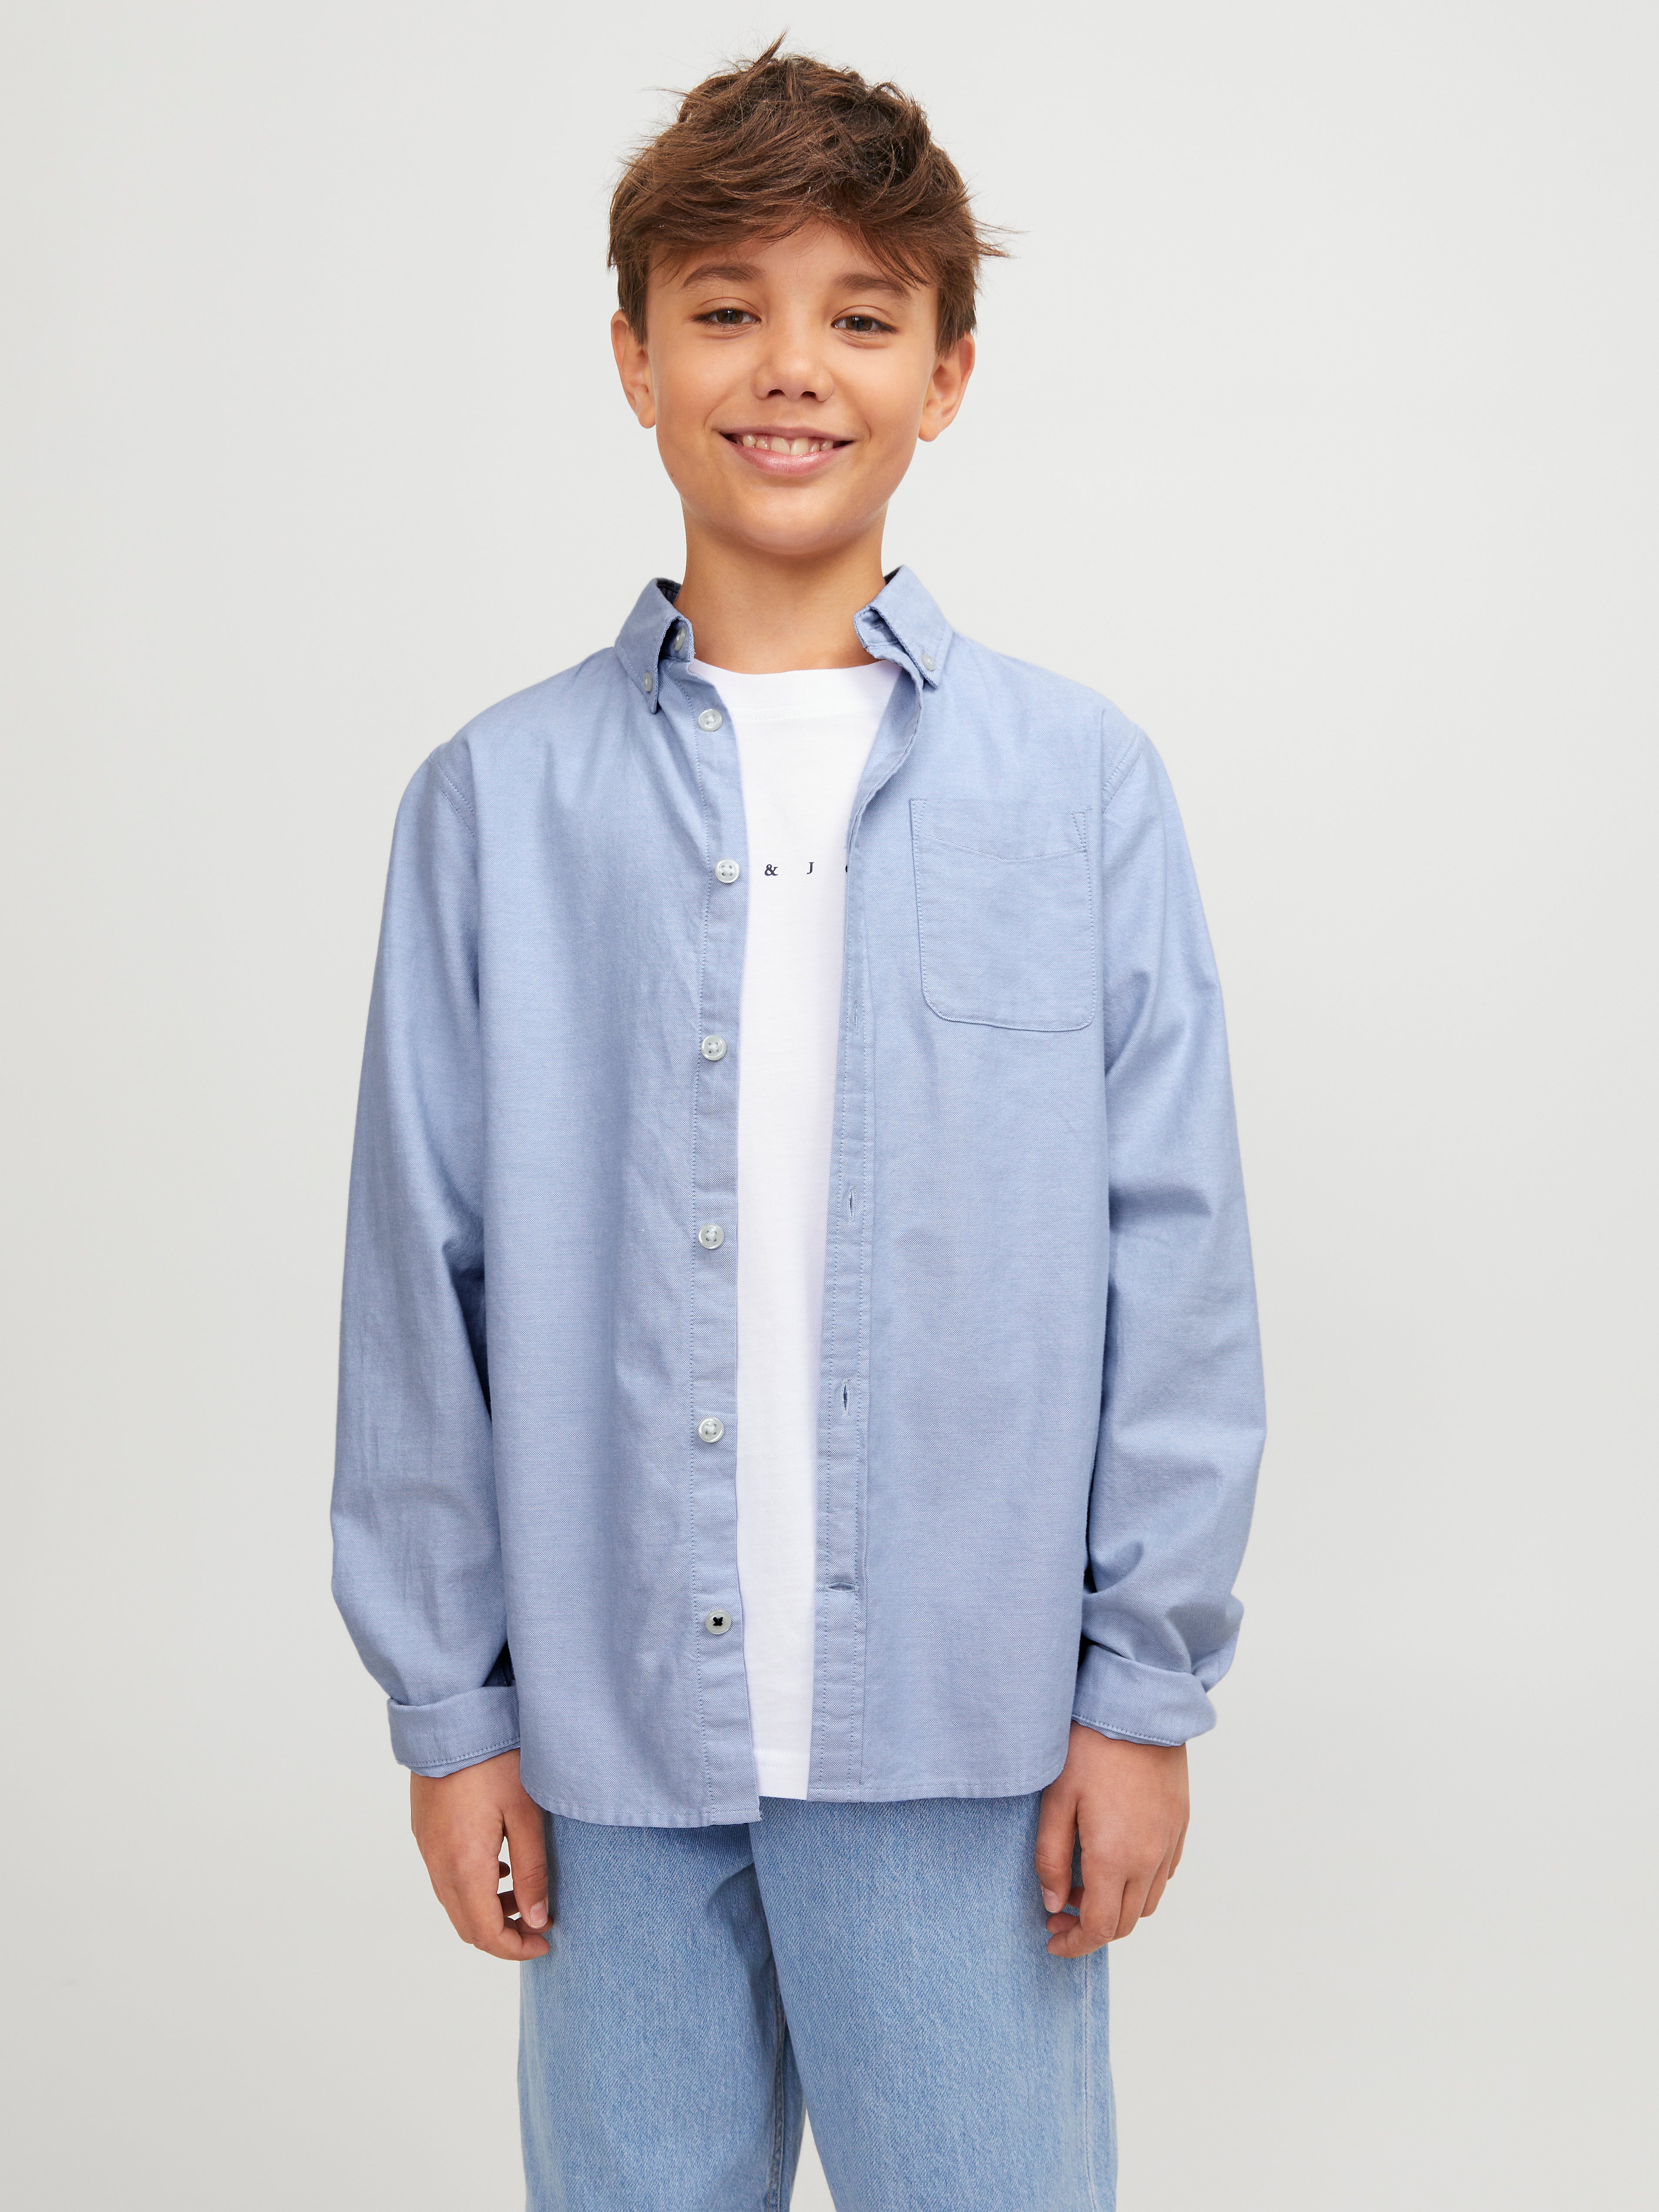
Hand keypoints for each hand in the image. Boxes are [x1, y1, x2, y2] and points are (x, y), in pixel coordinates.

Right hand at [409, 1748, 550, 1959]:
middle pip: (466, 1925)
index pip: (486, 1933)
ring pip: (454, 1903)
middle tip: (538, 1924)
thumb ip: (532, 1871)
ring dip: (486, 1911)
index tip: (546, 1942)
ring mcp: (426, 1848)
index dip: (516, 1948)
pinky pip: (444, 1877)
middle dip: (502, 1935)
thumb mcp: (526, 1813)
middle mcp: (438, 1863)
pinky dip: (471, 1887)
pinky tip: (498, 1865)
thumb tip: (539, 1919)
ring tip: (522, 1893)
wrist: (451, 1718)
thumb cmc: (494, 1760)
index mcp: (464, 1865)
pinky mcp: (424, 1831)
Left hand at [1035, 1723, 1188, 1957]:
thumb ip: (1051, 1858)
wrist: (1138, 1705)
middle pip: (1125, 1922)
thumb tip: (1053, 1903)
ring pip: (1147, 1901)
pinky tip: (1115, 1861)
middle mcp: (1150, 1859)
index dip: (1074, 1944)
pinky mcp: (1181, 1824)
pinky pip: (1164, 1873)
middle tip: (1059, 1912)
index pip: (1099, 1927)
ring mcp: (1170, 1842)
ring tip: (1085, 1884)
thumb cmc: (1090, 1746)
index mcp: (1115, 1858)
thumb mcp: (1056, 1800)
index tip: (1052, 1939)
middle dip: (1091, 1929)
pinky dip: (1139, 1883)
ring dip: (1117, 1907)